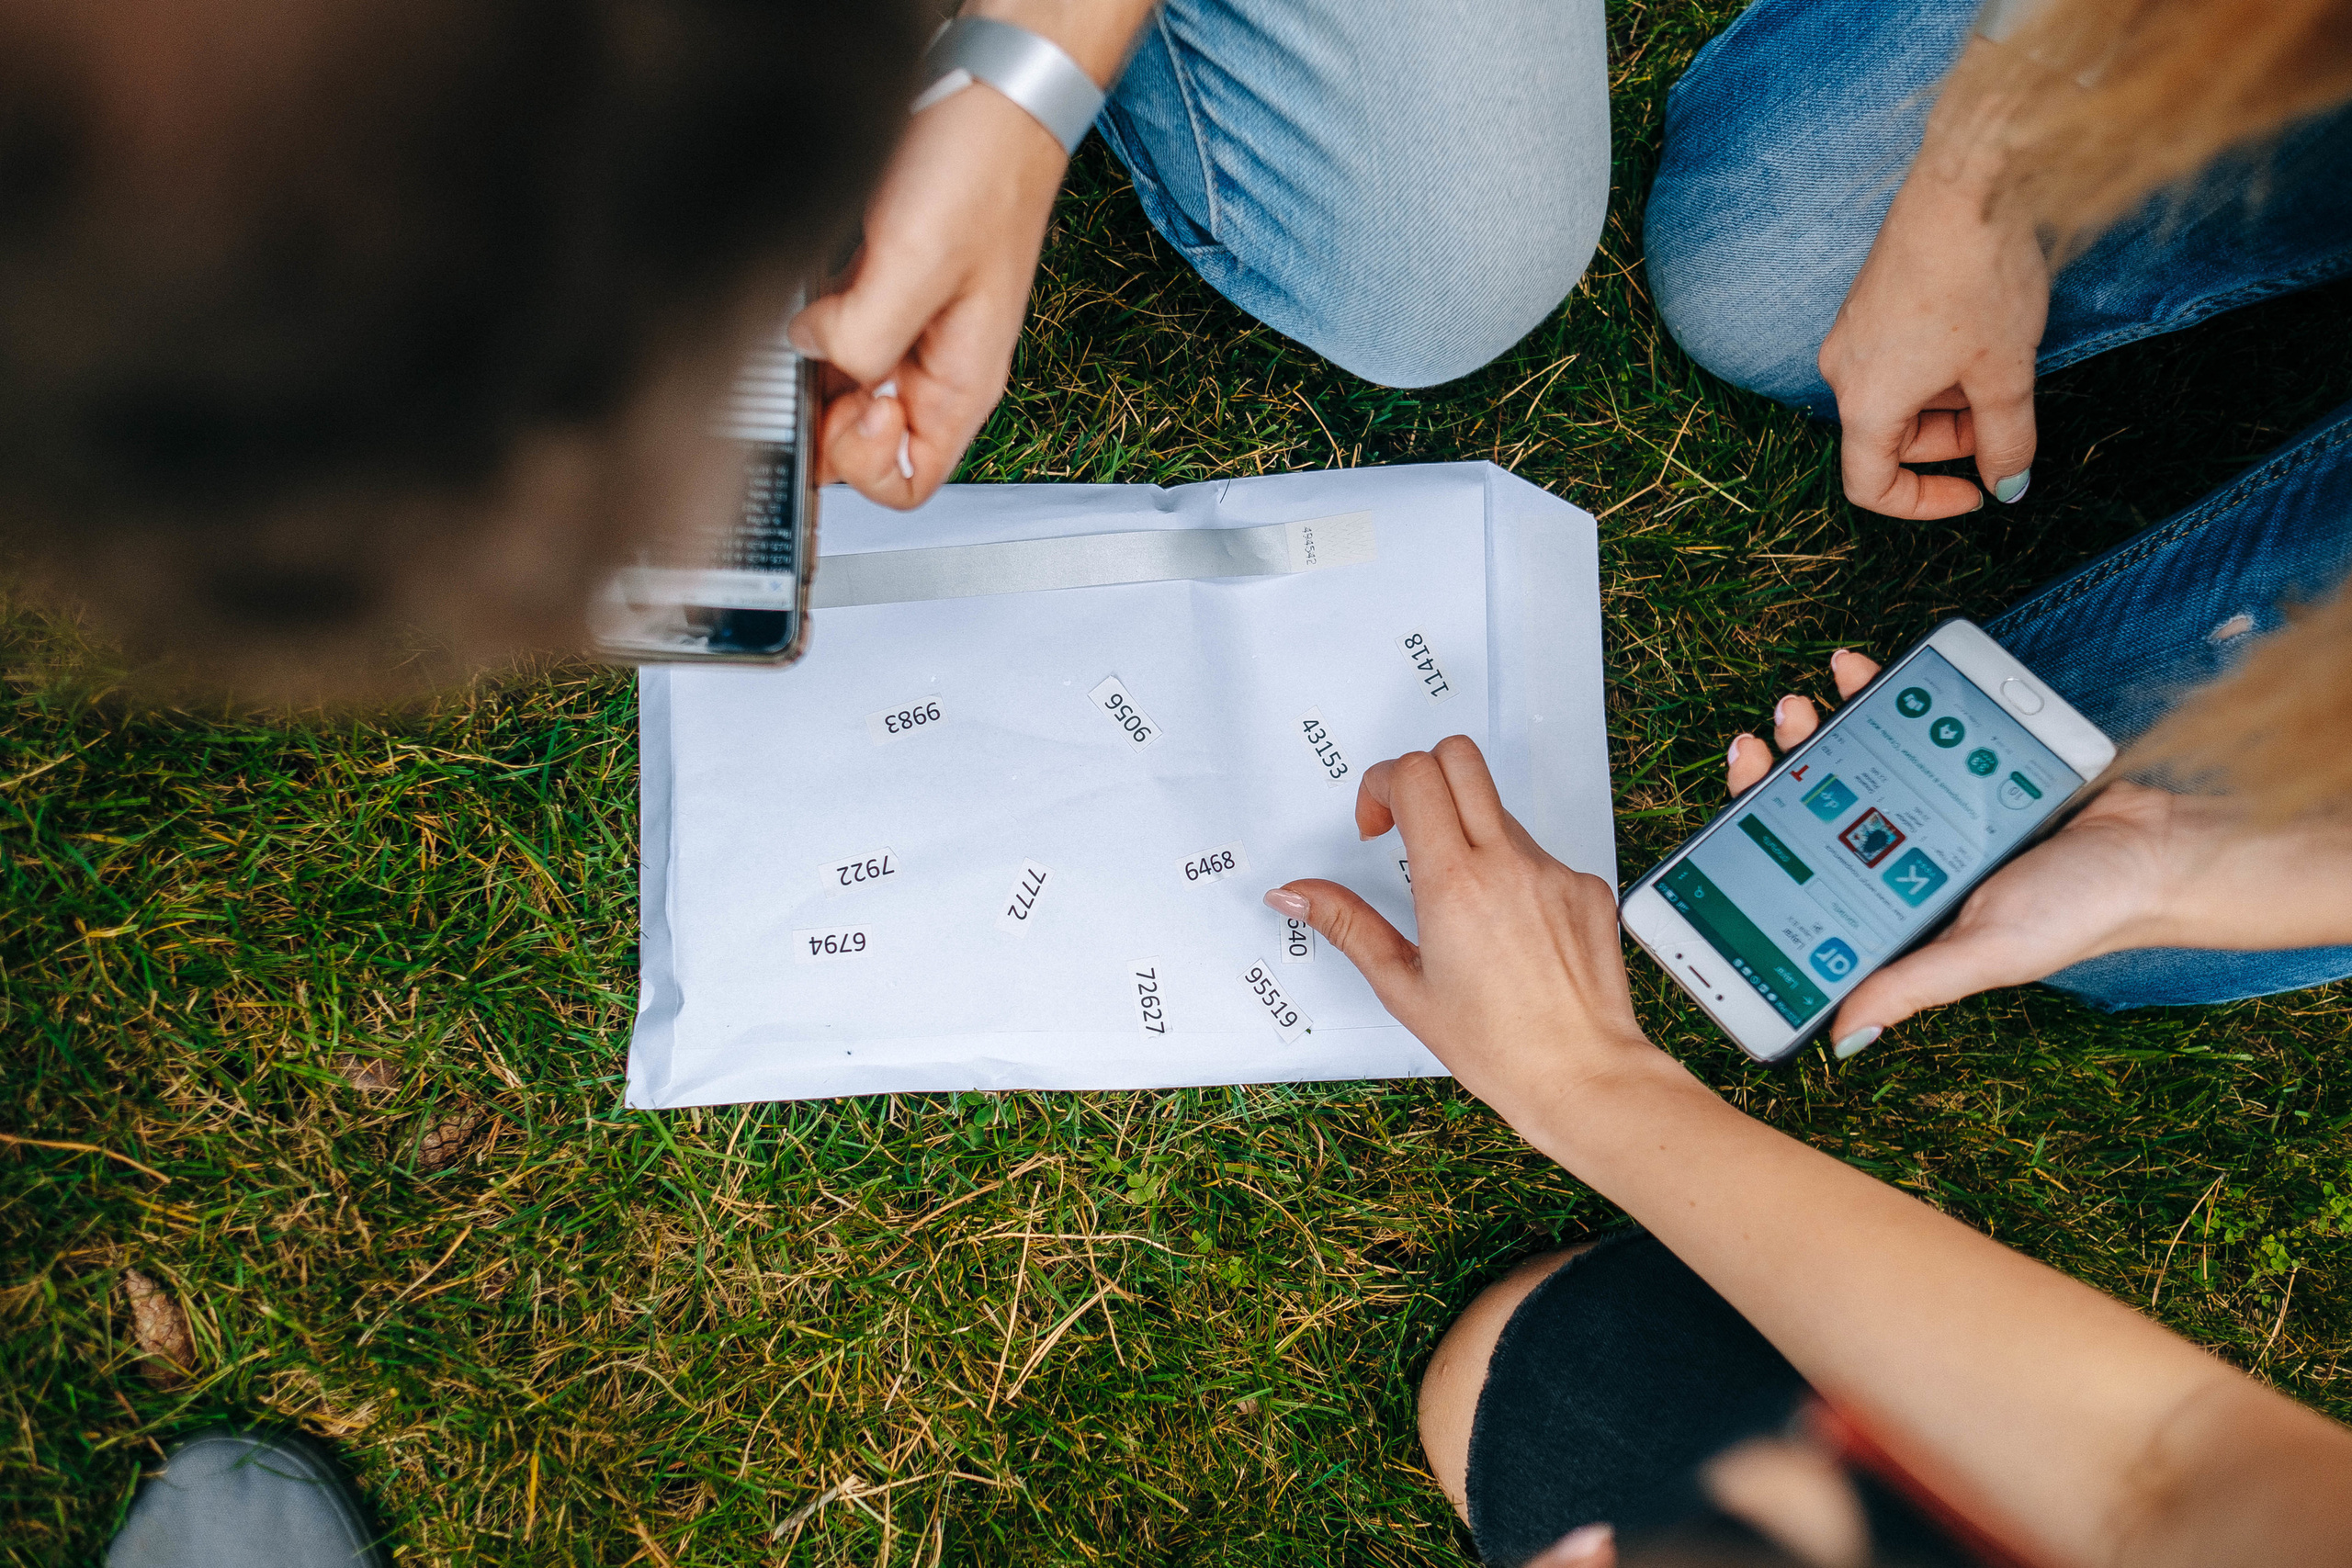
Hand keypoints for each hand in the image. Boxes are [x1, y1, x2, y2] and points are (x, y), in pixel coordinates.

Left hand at [788, 82, 1068, 507]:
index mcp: (963, 383)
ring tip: (819, 310)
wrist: (992, 94)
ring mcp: (908, 332)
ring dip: (815, 365)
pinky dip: (813, 325)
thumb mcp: (919, 263)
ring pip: (841, 392)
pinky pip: (837, 338)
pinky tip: (815, 288)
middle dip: (826, 413)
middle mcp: (936, 368)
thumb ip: (863, 333)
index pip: (908, 484)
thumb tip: (812, 351)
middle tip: (821, 352)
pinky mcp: (882, 292)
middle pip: (861, 443)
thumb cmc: (985, 171)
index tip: (851, 403)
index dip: (863, 462)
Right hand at [1262, 737, 1678, 1133]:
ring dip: (1467, 829)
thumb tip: (1294, 893)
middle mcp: (1507, 864)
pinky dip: (1513, 872)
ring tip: (1461, 901)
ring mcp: (1553, 870)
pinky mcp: (1587, 886)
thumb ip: (1346, 924)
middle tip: (1408, 827)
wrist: (1582, 1076)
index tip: (1377, 827)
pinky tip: (1509, 931)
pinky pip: (1539, 853)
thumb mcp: (1402, 986)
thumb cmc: (1496, 1046)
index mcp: (1453, 884)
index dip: (1381, 785)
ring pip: (1498, 807)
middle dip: (1421, 776)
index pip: (1414, 775)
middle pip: (1459, 756)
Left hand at [1727, 651, 2176, 1050]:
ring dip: (1812, 728)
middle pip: (1810, 809)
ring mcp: (1922, 804)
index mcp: (1889, 909)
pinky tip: (1853, 670)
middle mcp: (1896, 855)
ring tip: (1801, 703)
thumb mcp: (1985, 955)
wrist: (2161, 842)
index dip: (1758, 847)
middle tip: (1763, 743)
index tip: (1727, 817)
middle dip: (1776, 775)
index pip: (1801, 876)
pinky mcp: (1956, 757)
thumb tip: (1840, 1037)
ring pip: (1845, 758)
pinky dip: (1872, 691)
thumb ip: (1913, 986)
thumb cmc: (2079, 912)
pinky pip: (1900, 719)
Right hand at [1817, 50, 2049, 519]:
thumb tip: (2008, 484)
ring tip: (1998, 363)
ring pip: (1896, 398)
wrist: (1966, 183)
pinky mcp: (1866, 303)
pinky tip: (1980, 332)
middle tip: (2005, 417)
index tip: (1976, 493)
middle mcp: (1842, 371)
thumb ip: (2006, 440)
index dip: (1924, 504)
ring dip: (1947, 401)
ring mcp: (1850, 333)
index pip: (1871, 487)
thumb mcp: (2006, 374)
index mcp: (1865, 402)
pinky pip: (1894, 359)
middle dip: (1950, 442)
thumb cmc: (1979, 278)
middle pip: (1889, 440)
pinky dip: (1936, 367)